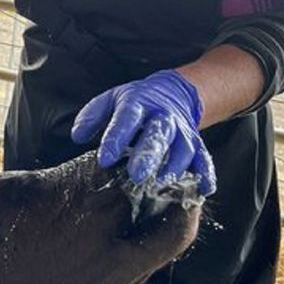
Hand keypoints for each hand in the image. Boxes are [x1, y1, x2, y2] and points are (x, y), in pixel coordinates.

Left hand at [71, 70, 215, 195]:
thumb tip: (77, 135)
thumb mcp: (111, 100)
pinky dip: (206, 174)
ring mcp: (182, 132)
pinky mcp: (196, 144)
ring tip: (160, 186)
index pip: (126, 120)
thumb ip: (92, 116)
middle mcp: (163, 118)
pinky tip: (205, 189)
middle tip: (137, 176)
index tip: (105, 159)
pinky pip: (204, 158)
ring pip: (183, 149)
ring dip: (174, 168)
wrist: (175, 93)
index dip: (116, 139)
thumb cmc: (134, 104)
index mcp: (138, 105)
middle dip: (148, 155)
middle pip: (158, 135)